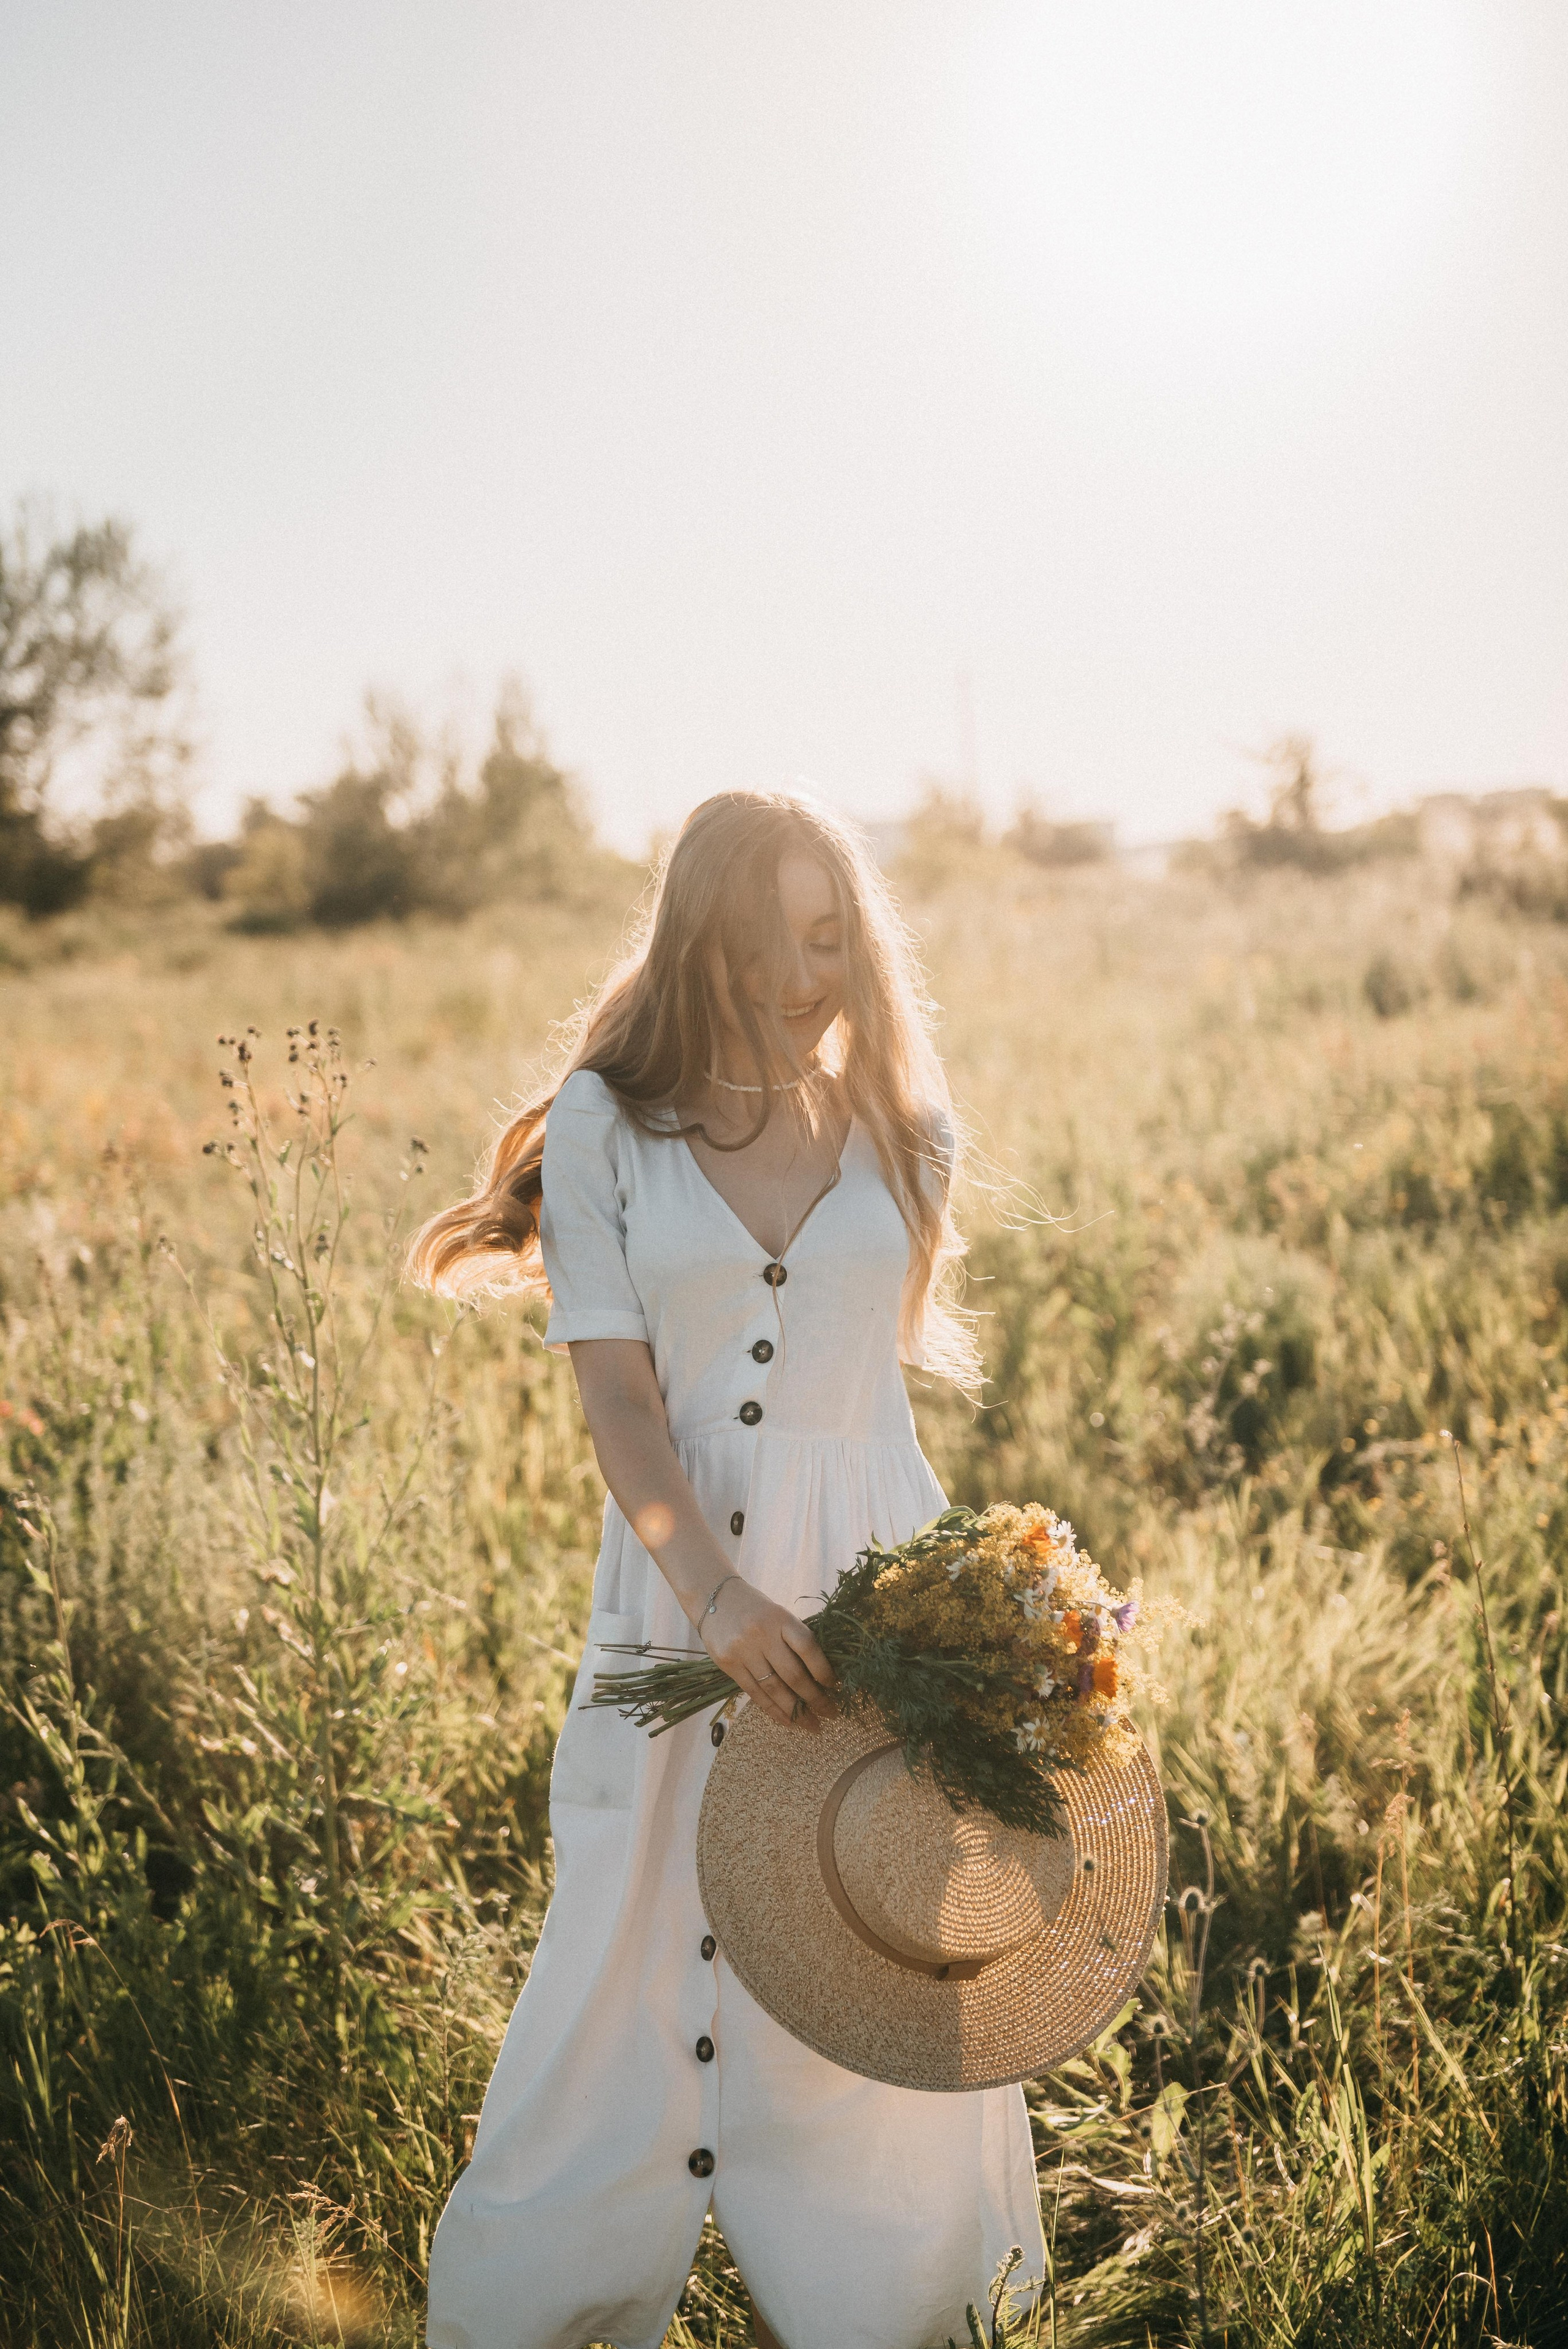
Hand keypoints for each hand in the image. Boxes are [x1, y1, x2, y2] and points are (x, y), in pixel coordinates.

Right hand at [699, 1578, 836, 1729]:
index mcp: (780, 1618)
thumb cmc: (755, 1608)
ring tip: (812, 1725)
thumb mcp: (778, 1615)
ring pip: (774, 1689)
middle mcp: (761, 1634)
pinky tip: (787, 1721)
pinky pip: (754, 1694)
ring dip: (795, 1712)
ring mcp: (742, 1651)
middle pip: (793, 1674)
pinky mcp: (728, 1665)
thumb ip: (794, 1639)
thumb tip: (820, 1675)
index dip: (823, 1669)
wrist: (713, 1598)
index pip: (807, 1647)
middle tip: (831, 1713)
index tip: (835, 1686)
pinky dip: (772, 1710)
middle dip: (815, 1699)